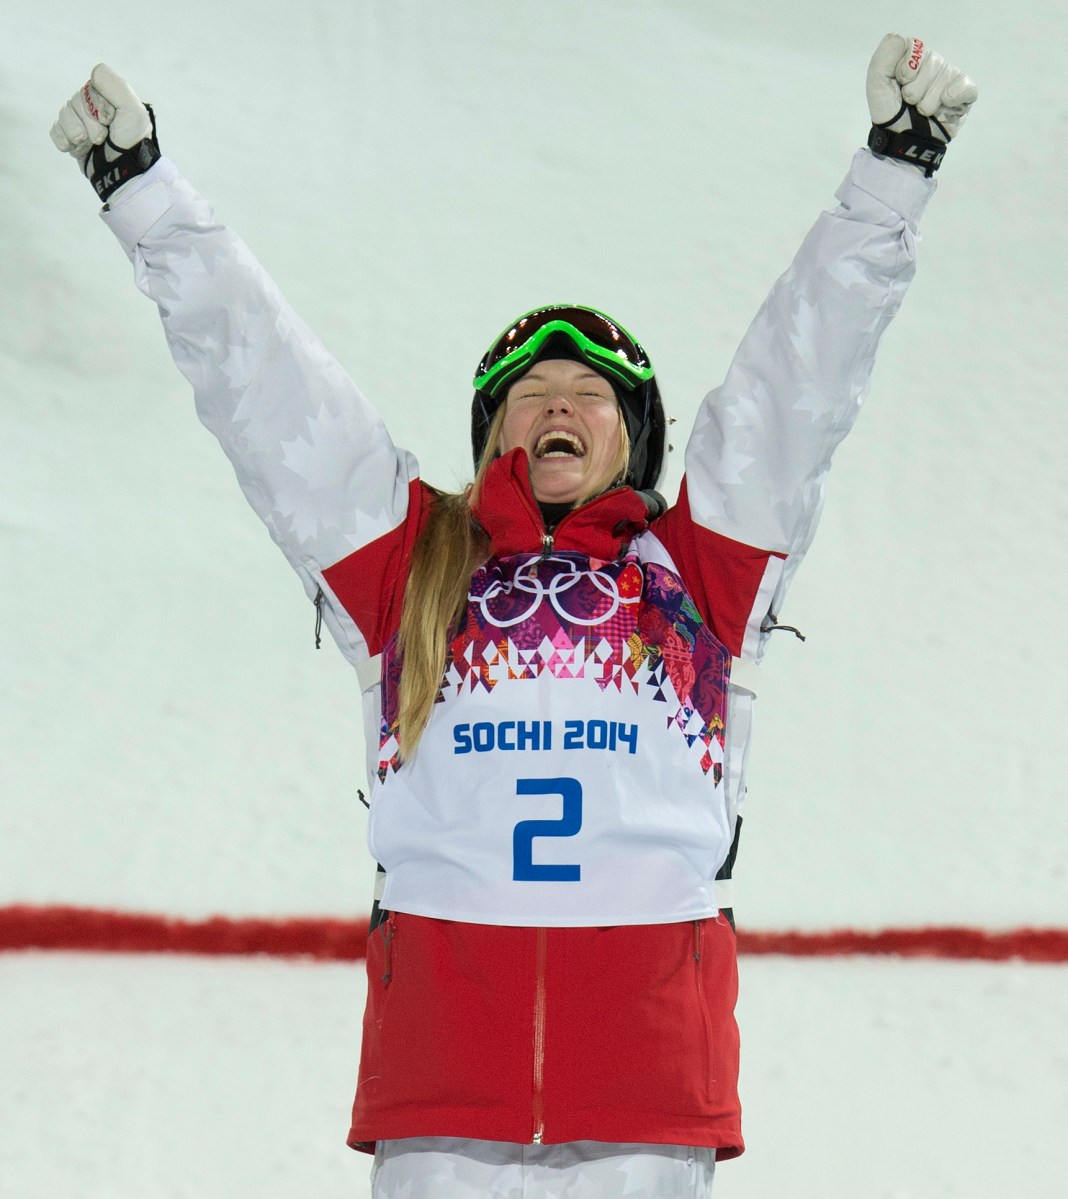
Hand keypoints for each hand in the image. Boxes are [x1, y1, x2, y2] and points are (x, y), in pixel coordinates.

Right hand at [50, 65, 158, 200]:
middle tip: (104, 138)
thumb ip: (116, 87)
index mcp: (108, 97)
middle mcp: (94, 107)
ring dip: (78, 134)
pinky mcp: (71, 138)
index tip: (113, 120)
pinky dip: (65, 141)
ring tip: (93, 145)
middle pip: (75, 102)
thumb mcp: (133, 112)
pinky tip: (78, 149)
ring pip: (64, 115)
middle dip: (90, 124)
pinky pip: (55, 130)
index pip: (89, 88)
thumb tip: (94, 72)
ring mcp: (81, 122)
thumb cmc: (132, 143)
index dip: (99, 106)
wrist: (122, 175)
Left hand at [866, 35, 977, 173]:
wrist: (900, 141)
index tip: (898, 85)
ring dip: (927, 102)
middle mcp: (935, 64)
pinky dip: (953, 97)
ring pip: (944, 78)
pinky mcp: (965, 95)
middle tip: (910, 102)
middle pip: (931, 64)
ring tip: (922, 111)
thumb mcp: (877, 82)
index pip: (915, 49)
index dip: (904, 71)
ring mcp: (951, 78)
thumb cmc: (889, 111)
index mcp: (916, 57)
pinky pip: (967, 88)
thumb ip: (885, 56)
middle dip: (914, 90)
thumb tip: (904, 41)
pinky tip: (944, 105)